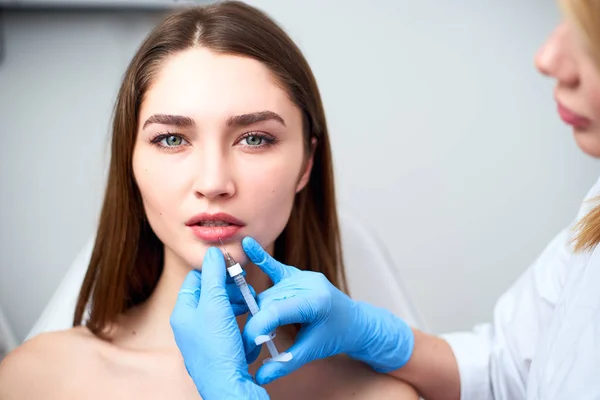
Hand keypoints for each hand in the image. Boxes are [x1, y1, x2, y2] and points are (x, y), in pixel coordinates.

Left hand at [170, 247, 268, 399]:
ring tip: (252, 308)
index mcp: (183, 313)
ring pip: (224, 311)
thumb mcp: (215, 305)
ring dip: (240, 306)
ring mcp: (205, 339)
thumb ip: (213, 276)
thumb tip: (213, 252)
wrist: (230, 389)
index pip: (196, 278)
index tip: (236, 269)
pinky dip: (242, 326)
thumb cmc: (219, 350)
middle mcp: (191, 326)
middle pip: (211, 294)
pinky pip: (232, 329)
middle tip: (247, 289)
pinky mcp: (220, 351)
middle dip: (231, 290)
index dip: (216, 271)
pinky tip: (251, 330)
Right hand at [241, 237, 414, 384]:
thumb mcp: (314, 351)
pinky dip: (262, 260)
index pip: (275, 312)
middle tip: (250, 345)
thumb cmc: (337, 335)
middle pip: (268, 303)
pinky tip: (248, 245)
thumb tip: (261, 376)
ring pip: (268, 293)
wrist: (355, 321)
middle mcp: (309, 284)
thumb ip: (286, 362)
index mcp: (315, 302)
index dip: (256, 329)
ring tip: (255, 331)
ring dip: (258, 311)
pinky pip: (276, 267)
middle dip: (257, 324)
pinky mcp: (299, 274)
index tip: (247, 345)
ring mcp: (304, 277)